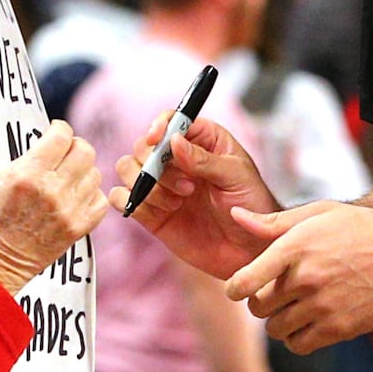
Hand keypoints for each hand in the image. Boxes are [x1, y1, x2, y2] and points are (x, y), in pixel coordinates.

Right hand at [0, 121, 106, 293]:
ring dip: (82, 172)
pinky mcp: (79, 228)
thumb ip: (25, 160)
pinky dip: (90, 195)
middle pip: (85, 151)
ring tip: (67, 179)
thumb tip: (46, 144)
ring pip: (95, 174)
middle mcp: (52, 190)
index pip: (61, 136)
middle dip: (74, 147)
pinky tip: (75, 198)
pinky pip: (101, 200)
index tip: (56, 132)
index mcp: (28, 174)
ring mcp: (69, 210)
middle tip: (64, 153)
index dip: (59, 129)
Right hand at [111, 114, 280, 278]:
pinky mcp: (149, 210)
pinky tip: (162, 212)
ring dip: (146, 185)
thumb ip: (205, 159)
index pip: (171, 120)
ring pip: (126, 168)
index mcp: (203, 142)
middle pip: (142, 145)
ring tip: (177, 203)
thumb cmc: (252, 209)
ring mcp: (160, 185)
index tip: (156, 139)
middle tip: (188, 188)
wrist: (249, 251)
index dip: (159, 126)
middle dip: (156, 165)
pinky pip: (120, 197)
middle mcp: (176, 160)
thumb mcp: (236, 178)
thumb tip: (175, 140)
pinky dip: (132, 202)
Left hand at [225, 203, 372, 353]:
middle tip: (277, 293)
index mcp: (294, 248)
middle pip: (258, 307)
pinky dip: (297, 339)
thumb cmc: (363, 230)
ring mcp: (323, 305)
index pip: (243, 281)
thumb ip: (273, 221)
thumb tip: (234, 215)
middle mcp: (305, 279)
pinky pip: (299, 345)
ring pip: (275, 329)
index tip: (238, 288)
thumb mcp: (319, 214)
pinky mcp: (341, 328)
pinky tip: (307, 323)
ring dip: (279, 321)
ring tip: (295, 307)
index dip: (234, 289)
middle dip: (261, 302)